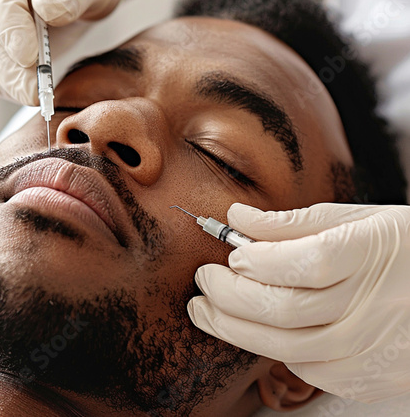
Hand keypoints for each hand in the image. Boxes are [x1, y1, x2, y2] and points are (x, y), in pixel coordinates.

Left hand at [188, 202, 409, 402]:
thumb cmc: (397, 248)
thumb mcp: (355, 220)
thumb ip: (292, 222)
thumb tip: (236, 217)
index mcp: (372, 253)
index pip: (308, 261)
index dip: (262, 260)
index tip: (232, 252)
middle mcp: (376, 306)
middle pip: (286, 309)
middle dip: (229, 295)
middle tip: (204, 280)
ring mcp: (375, 348)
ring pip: (287, 347)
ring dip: (234, 328)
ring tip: (206, 310)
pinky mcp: (371, 378)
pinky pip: (307, 368)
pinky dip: (273, 346)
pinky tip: (259, 328)